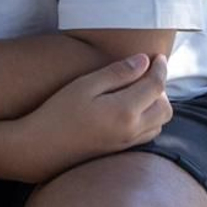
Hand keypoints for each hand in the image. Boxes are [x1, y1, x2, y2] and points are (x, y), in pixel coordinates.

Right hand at [21, 53, 172, 176]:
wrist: (40, 146)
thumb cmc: (57, 111)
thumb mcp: (84, 85)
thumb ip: (117, 73)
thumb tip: (144, 61)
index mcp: (124, 110)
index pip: (156, 86)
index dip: (160, 68)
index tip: (157, 56)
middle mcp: (132, 129)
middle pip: (165, 108)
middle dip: (161, 88)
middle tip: (145, 73)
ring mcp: (127, 143)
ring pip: (160, 123)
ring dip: (156, 105)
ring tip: (138, 90)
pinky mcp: (119, 151)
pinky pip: (148, 134)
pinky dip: (149, 119)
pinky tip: (130, 110)